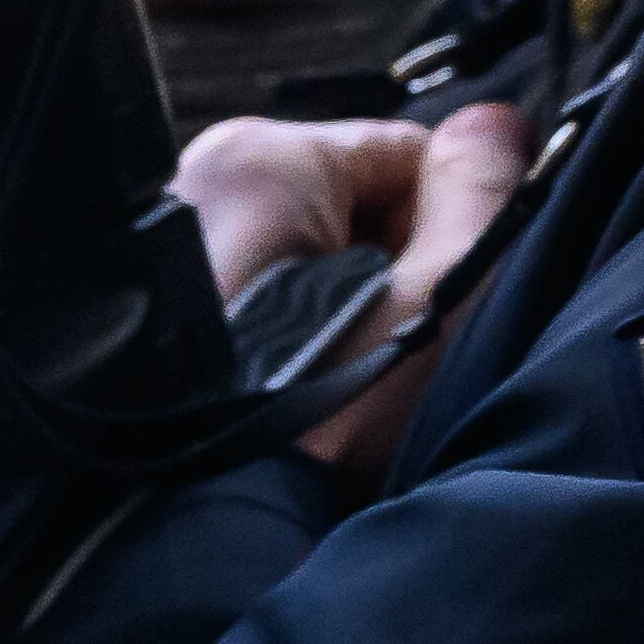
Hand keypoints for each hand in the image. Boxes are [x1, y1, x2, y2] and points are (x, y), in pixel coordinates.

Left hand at [173, 100, 529, 480]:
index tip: (444, 296)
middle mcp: (195, 182)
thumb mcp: (439, 295)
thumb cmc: (322, 410)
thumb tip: (494, 124)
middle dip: (388, 269)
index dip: (451, 224)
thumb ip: (479, 195)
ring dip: (340, 308)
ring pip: (304, 256)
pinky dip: (284, 334)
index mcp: (263, 158)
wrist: (197, 519)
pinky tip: (290, 388)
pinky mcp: (148, 305)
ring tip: (337, 378)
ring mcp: (166, 244)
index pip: (405, 153)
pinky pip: (252, 295)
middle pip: (349, 205)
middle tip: (389, 349)